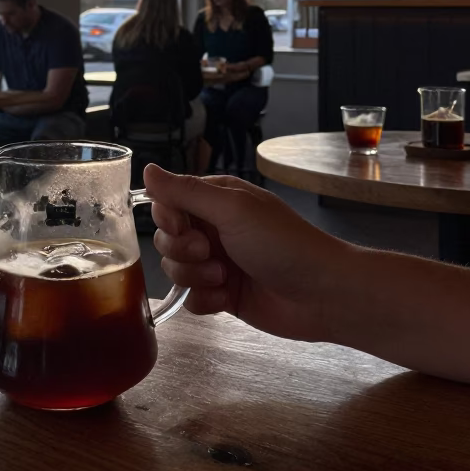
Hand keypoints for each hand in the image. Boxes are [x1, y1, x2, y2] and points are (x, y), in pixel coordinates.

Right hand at [147, 165, 351, 343]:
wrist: (323, 294)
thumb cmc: (282, 243)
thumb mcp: (232, 209)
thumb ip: (186, 192)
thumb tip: (146, 169)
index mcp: (217, 201)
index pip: (168, 203)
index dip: (168, 218)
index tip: (183, 227)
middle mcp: (214, 229)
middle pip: (168, 239)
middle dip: (182, 251)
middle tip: (210, 253)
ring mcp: (218, 263)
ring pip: (176, 269)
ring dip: (195, 276)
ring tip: (224, 278)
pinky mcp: (223, 296)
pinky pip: (191, 298)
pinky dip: (204, 300)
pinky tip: (226, 299)